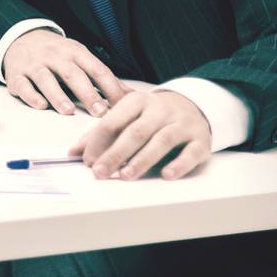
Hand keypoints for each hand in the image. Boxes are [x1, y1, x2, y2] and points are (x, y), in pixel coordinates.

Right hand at [2, 28, 127, 115]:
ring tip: (68, 111)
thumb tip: (133, 96)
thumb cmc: (58, 54)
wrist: (21, 38)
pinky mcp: (16, 74)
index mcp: (75, 52)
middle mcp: (54, 56)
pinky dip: (31, 95)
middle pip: (72, 73)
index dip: (110, 88)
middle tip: (100, 112)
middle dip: (87, 93)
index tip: (121, 106)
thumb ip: (103, 78)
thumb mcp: (81, 58)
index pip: (96, 69)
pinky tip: (40, 105)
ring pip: (45, 78)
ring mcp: (34, 64)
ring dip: (57, 95)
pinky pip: (23, 85)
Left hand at [70, 89, 212, 179]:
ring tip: (127, 176)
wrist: (193, 105)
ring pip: (161, 141)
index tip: (87, 161)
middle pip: (135, 132)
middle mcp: (160, 110)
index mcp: (137, 101)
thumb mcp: (127, 115)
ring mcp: (182, 124)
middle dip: (115, 153)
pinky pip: (191, 152)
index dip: (98, 141)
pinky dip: (179, 164)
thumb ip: (102, 132)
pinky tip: (166, 175)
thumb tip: (74, 152)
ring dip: (143, 159)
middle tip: (101, 172)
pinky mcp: (201, 140)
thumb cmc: (151, 115)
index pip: (112, 120)